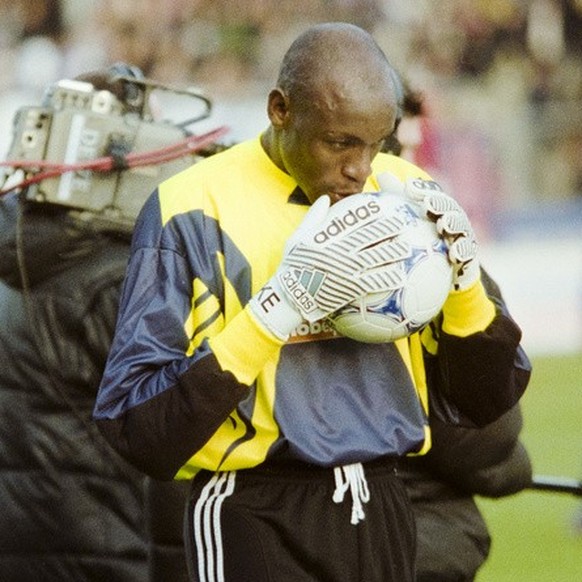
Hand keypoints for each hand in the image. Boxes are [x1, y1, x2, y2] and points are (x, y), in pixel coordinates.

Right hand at [249, 193, 410, 338]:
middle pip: (372, 236)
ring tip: (407, 248)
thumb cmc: (292, 266)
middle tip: (404, 223)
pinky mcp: (351, 287)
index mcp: (330, 237)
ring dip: (394, 252)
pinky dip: (387, 278)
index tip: (384, 205)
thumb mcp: (297, 238)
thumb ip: (313, 217)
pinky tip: (400, 276)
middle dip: (389, 228)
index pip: (355, 220)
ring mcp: (348, 269)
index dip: (372, 212)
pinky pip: (374, 281)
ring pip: (377, 257)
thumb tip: (325, 198)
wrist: (290, 296)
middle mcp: (342, 250)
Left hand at [377, 173, 479, 290]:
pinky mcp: (469, 258)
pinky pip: (469, 254)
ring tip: (444, 223)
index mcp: (439, 210)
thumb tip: (382, 174)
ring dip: (454, 223)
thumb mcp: (410, 220)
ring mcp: (463, 238)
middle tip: (427, 203)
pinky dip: (463, 251)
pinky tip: (454, 253)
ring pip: (461, 227)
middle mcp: (453, 221)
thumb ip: (397, 198)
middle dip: (440, 203)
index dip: (422, 189)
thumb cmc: (424, 243)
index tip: (408, 186)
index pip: (431, 194)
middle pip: (449, 208)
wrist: (444, 274)